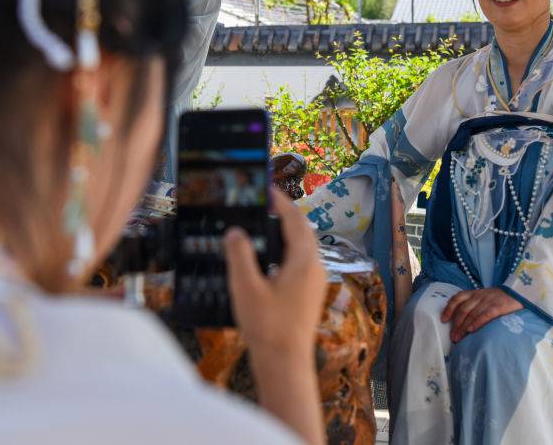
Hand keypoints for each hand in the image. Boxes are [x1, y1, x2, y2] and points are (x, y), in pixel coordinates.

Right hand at [224, 187, 326, 355]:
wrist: (285, 364)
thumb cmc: (267, 327)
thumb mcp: (246, 287)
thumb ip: (240, 255)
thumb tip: (236, 232)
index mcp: (303, 260)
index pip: (294, 219)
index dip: (280, 201)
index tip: (266, 188)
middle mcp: (315, 267)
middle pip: (301, 230)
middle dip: (284, 214)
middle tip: (262, 203)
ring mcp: (315, 281)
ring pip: (302, 246)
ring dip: (285, 232)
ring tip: (262, 225)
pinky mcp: (310, 294)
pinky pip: (300, 261)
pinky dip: (286, 249)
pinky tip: (268, 258)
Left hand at [440, 288, 521, 342]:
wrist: (519, 292)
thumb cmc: (499, 297)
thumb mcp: (483, 296)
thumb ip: (473, 304)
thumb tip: (460, 318)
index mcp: (474, 293)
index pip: (457, 298)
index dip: (448, 308)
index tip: (443, 320)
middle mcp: (479, 296)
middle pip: (463, 310)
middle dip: (455, 324)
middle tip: (452, 337)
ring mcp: (488, 301)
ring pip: (471, 314)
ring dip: (463, 327)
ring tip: (458, 338)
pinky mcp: (498, 307)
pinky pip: (484, 315)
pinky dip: (476, 323)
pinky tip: (471, 330)